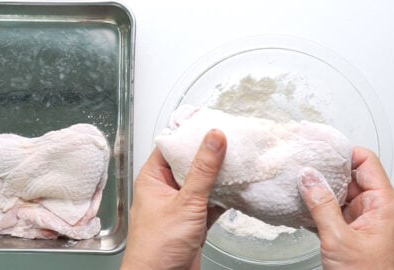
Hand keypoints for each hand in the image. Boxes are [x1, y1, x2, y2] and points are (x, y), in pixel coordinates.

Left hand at [121, 129, 226, 269]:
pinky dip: (225, 195)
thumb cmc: (157, 246)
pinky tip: (239, 187)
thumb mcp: (185, 202)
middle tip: (232, 138)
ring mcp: (181, 204)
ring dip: (220, 175)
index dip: (189, 133)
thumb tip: (213, 138)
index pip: (171, 146)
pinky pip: (211, 201)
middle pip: (190, 163)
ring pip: (203, 182)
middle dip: (210, 153)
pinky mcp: (194, 220)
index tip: (210, 123)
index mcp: (153, 178)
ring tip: (240, 158)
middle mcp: (166, 188)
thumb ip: (202, 170)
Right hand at [298, 147, 393, 269]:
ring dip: (316, 188)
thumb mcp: (339, 238)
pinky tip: (298, 203)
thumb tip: (307, 177)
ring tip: (295, 180)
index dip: (345, 151)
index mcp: (383, 204)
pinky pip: (328, 209)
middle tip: (301, 162)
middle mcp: (373, 208)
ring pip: (336, 192)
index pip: (366, 162)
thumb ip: (321, 205)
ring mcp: (358, 219)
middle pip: (349, 175)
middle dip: (325, 169)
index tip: (321, 147)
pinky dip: (313, 205)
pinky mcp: (345, 230)